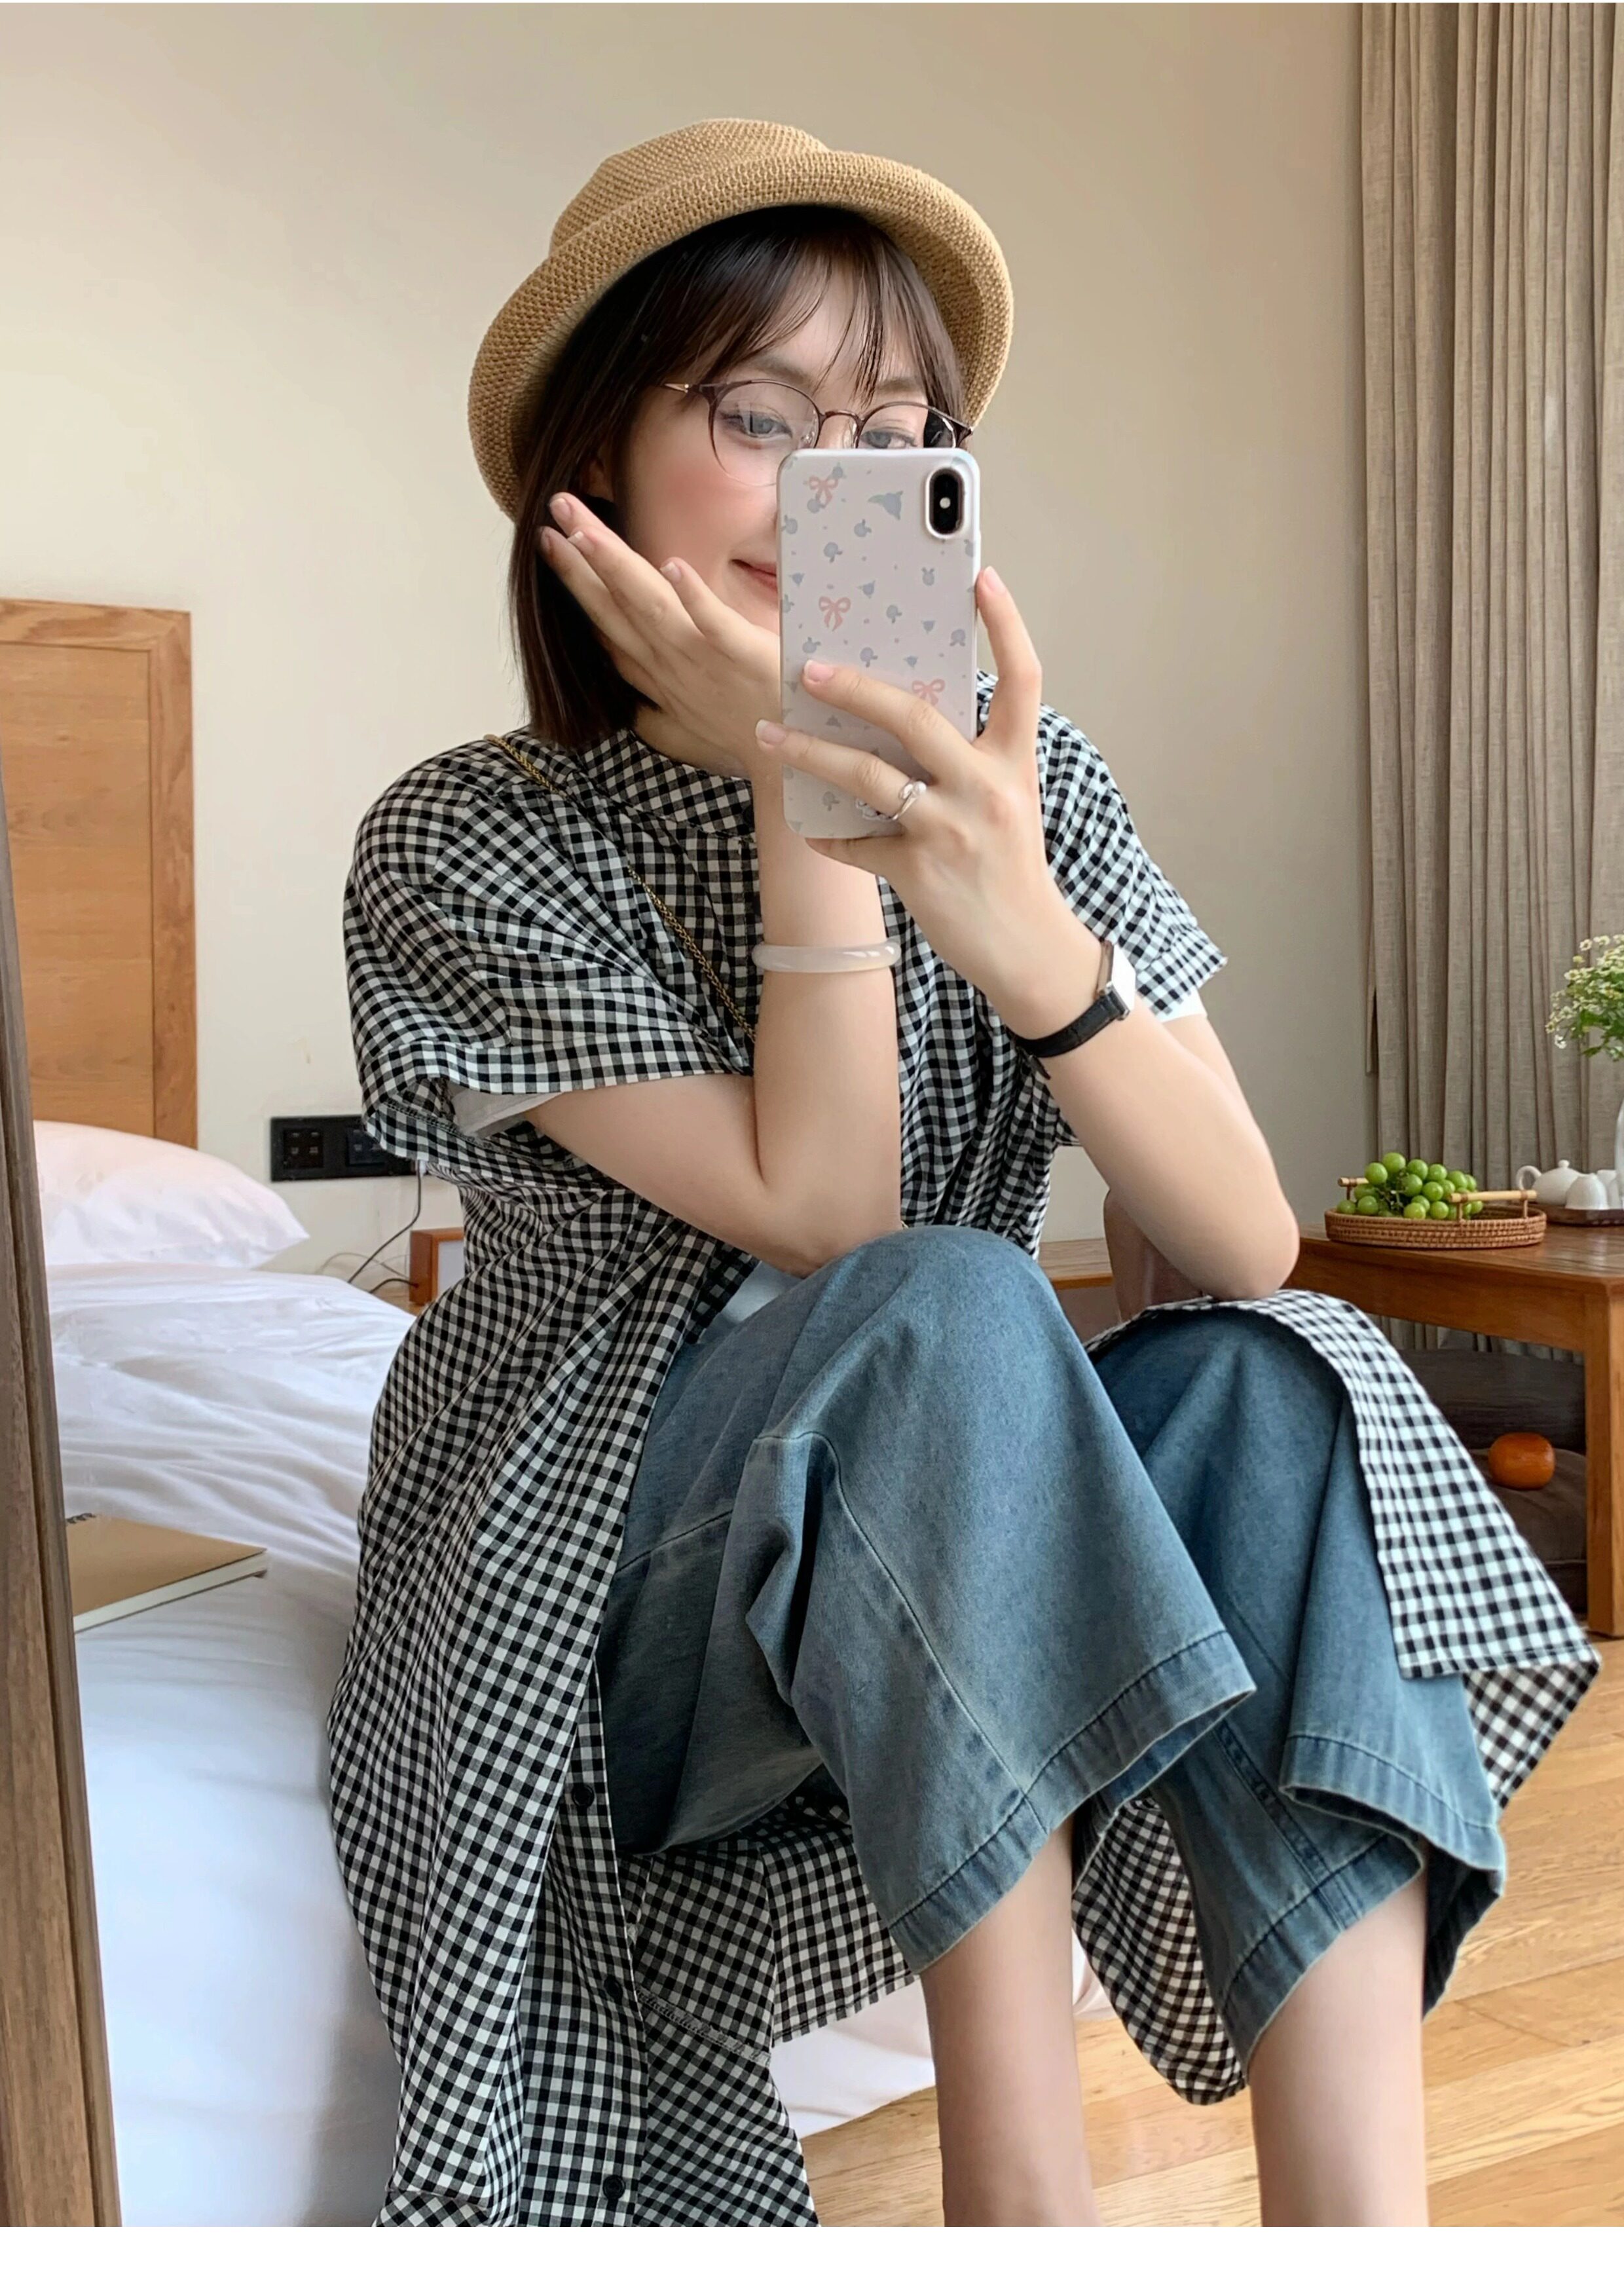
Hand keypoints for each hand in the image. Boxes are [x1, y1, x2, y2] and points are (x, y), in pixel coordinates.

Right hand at [542, 494, 779, 775]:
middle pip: (615, 606)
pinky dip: (692, 597)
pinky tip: (672, 565)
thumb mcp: (687, 726)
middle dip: (580, 561)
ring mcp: (704, 660)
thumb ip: (654, 708)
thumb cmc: (744, 735)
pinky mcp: (744, 657)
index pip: (607, 622)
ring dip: (616, 567)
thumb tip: (629, 700)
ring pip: (650, 607)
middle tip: (553, 512)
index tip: (551, 540)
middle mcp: (670, 664)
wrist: (790, 766)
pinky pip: (714, 624)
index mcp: (658, 673)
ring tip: (586, 531)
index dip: (577, 582)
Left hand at [756, 567, 1090, 1010]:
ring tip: (769, 735)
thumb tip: (902, 718)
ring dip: (811, 753)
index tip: (982, 577)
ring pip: (869, 777)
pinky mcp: (920, 871)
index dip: (1007, 625)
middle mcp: (987, 789)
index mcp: (1014, 762)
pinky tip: (811, 828)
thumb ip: (969, 760)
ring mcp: (952, 830)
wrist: (1028, 950)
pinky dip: (831, 836)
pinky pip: (858, 843)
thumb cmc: (1010, 869)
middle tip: (806, 667)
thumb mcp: (1007, 802)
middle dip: (855, 688)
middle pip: (915, 719)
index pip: (1024, 679)